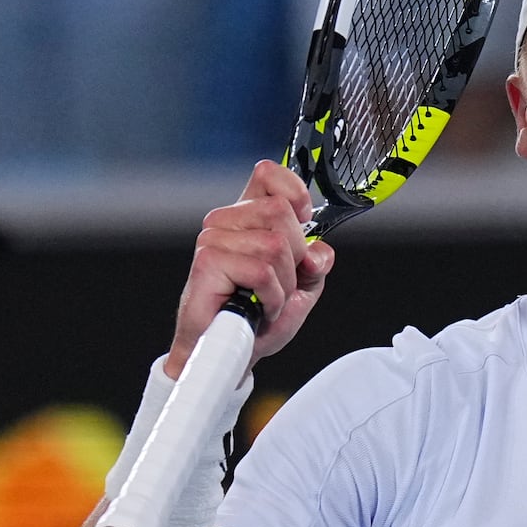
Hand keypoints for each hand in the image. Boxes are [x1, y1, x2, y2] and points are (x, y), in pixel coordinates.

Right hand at [167, 160, 334, 377]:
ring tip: (268, 300)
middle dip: (295, 256)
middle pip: (280, 212)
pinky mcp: (208, 261)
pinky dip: (272, 297)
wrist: (231, 352)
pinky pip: (261, 270)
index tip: (303, 219)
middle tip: (282, 283)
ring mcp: (213, 238)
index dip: (294, 191)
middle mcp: (227, 221)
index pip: (268, 174)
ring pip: (274, 245)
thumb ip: (316, 263)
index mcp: (248, 216)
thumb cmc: (258, 317)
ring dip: (283, 284)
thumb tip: (319, 252)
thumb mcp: (302, 287)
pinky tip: (260, 308)